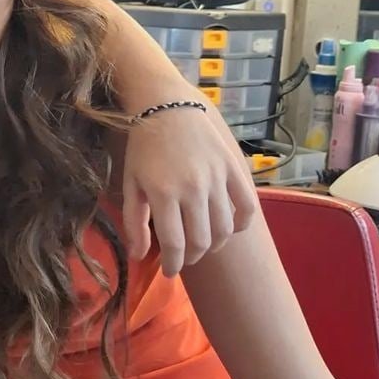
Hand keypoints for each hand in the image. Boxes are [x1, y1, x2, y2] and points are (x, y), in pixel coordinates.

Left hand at [120, 100, 257, 277]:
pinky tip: (230, 228)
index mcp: (163, 193)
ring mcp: (217, 178)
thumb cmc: (143, 147)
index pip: (176, 245)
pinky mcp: (234, 168)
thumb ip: (134, 221)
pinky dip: (242, 224)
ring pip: (225, 229)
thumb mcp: (131, 183)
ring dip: (215, 244)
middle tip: (185, 258)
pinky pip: (247, 206)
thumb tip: (139, 256)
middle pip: (202, 241)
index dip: (174, 265)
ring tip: (204, 245)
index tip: (171, 271)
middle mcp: (193, 189)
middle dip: (192, 257)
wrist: (166, 107)